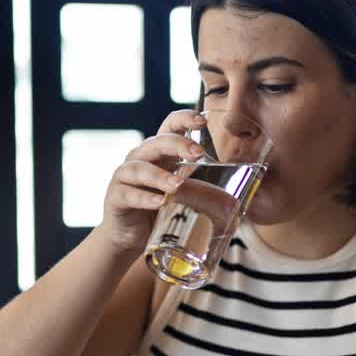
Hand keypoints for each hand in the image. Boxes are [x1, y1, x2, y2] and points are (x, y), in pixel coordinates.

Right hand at [95, 110, 208, 253]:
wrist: (129, 237)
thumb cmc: (159, 211)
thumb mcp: (182, 196)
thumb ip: (201, 189)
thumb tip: (239, 196)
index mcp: (159, 154)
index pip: (169, 126)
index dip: (183, 119)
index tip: (202, 121)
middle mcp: (140, 159)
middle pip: (156, 142)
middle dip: (178, 144)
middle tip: (198, 154)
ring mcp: (124, 177)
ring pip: (139, 168)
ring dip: (160, 176)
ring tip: (177, 185)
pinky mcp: (116, 197)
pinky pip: (128, 194)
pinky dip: (144, 198)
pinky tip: (158, 203)